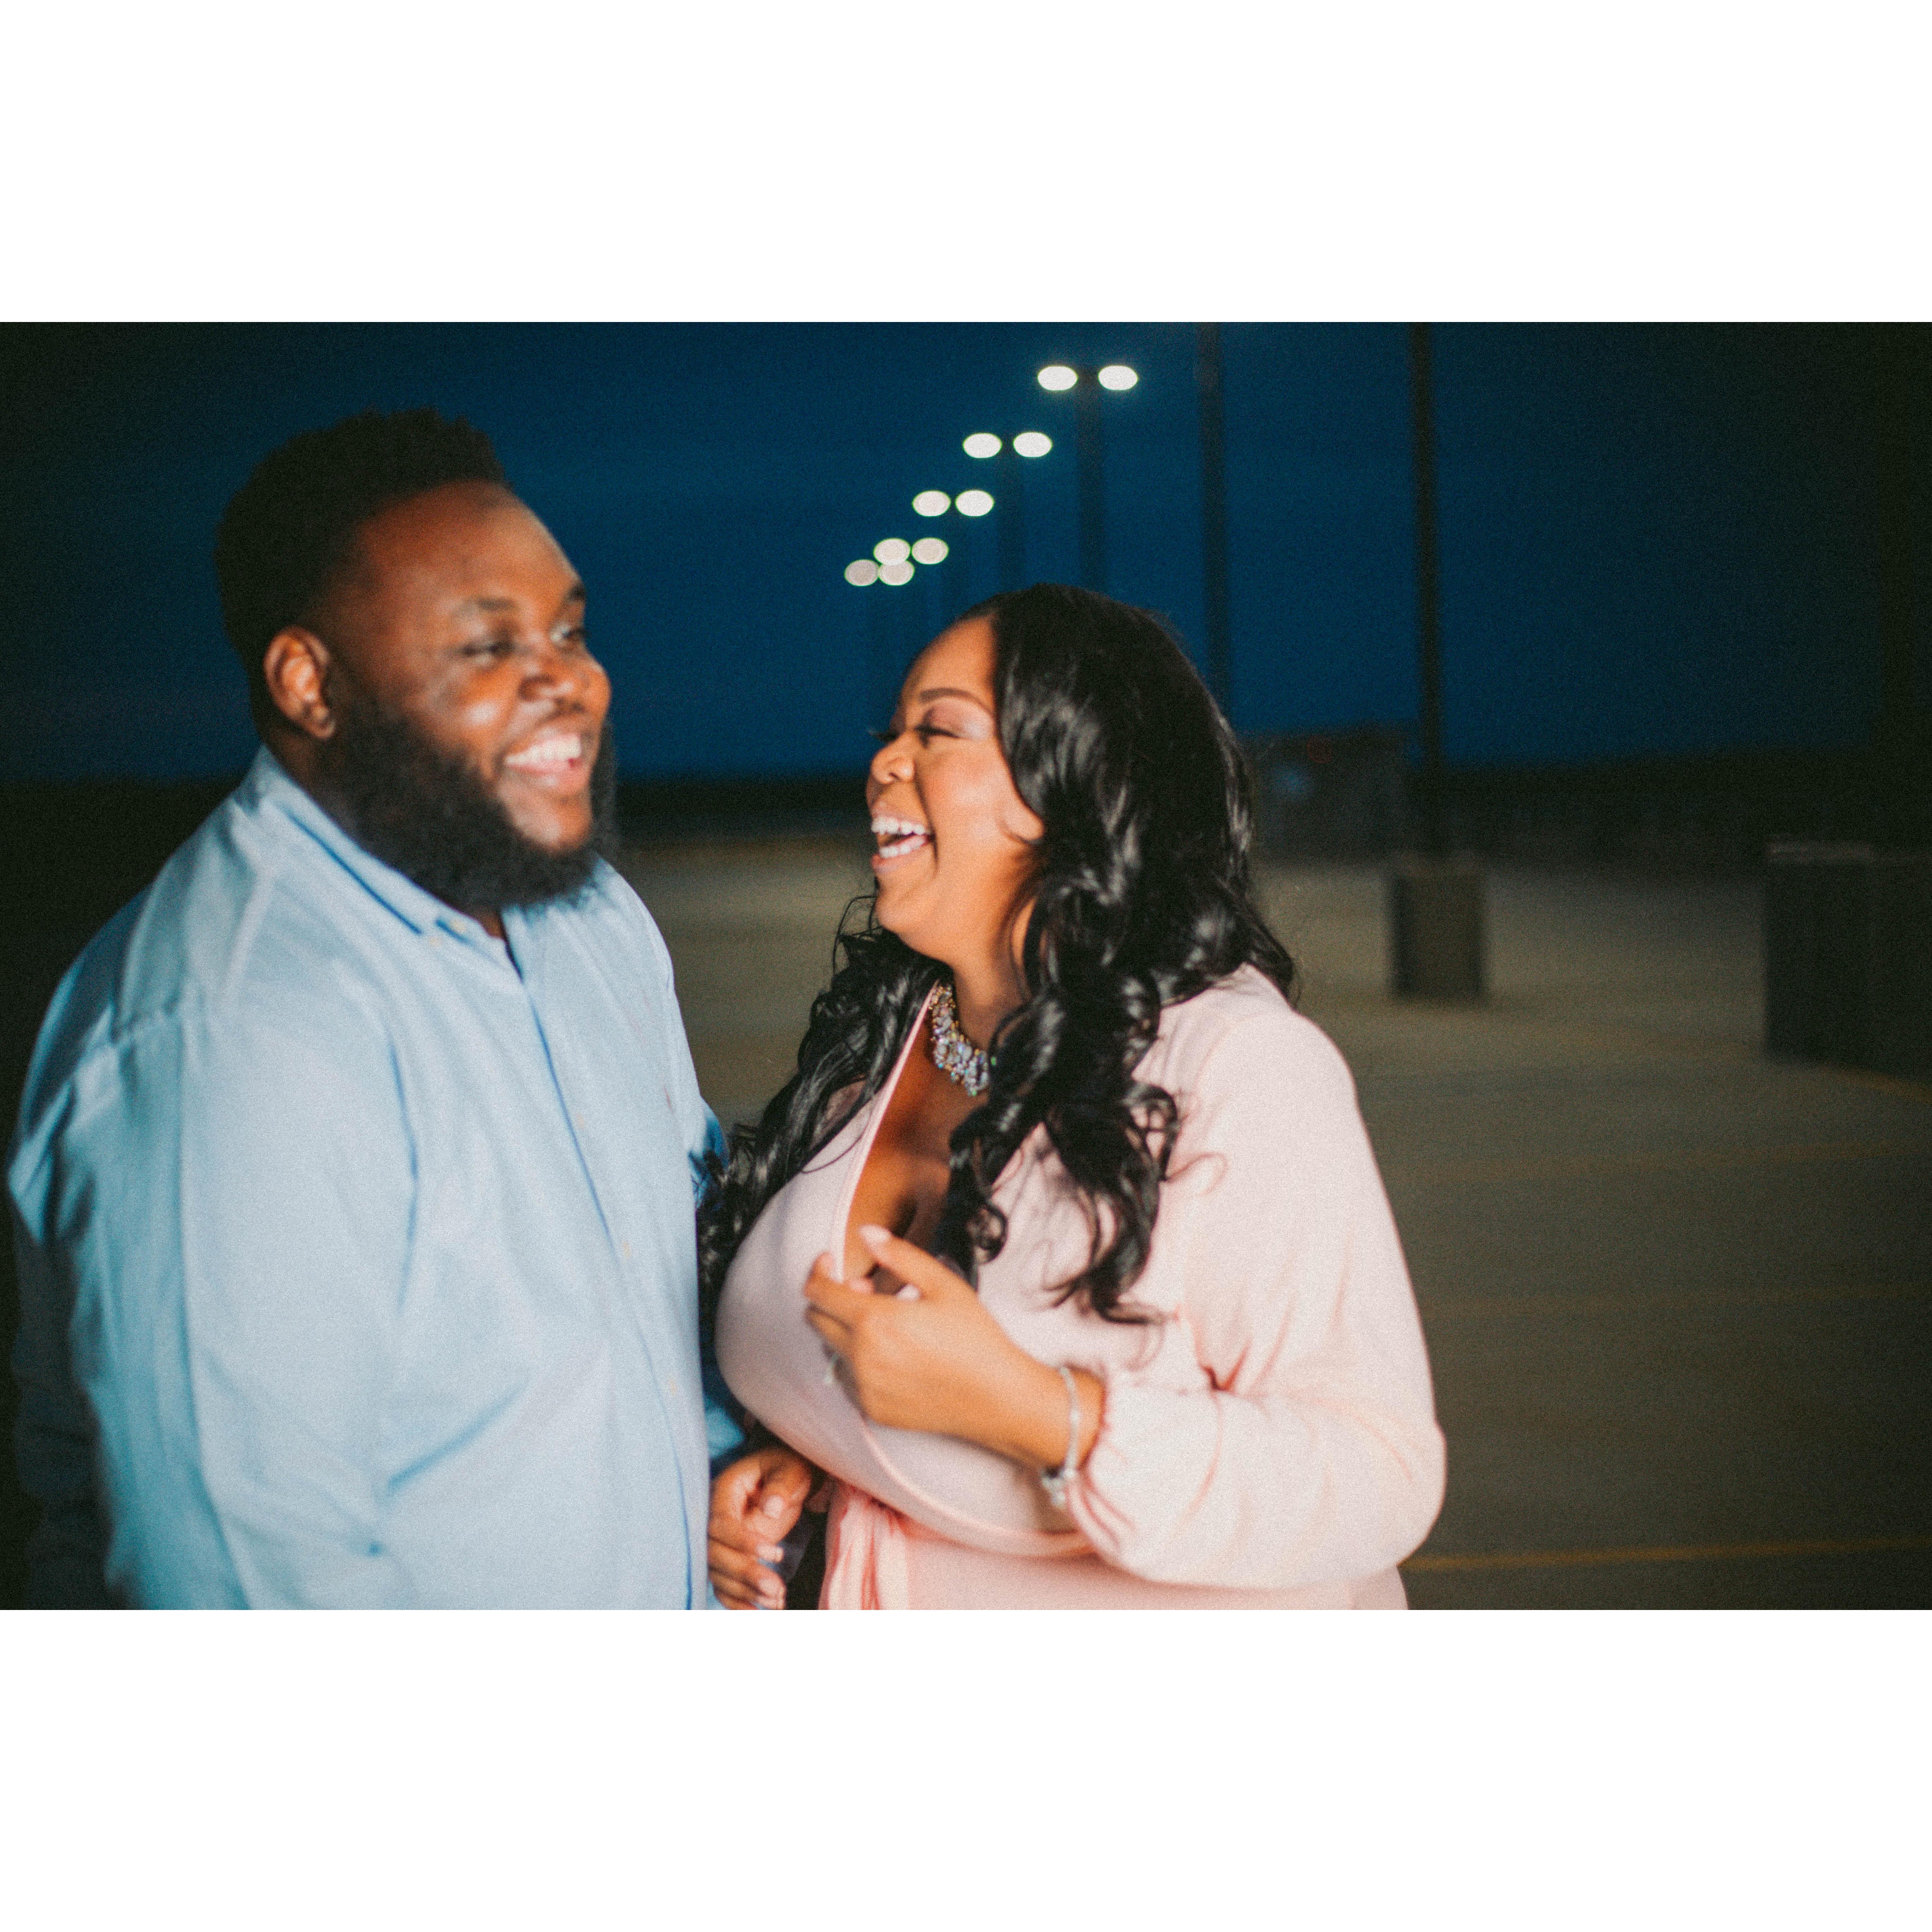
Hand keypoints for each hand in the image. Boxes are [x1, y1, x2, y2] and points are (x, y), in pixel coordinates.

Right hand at [708, 1444, 814, 1609]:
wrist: (785, 1476)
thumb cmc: (788, 1469)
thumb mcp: (791, 1470)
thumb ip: (781, 1486)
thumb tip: (769, 1509)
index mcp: (724, 1491)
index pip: (720, 1523)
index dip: (742, 1541)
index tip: (775, 1553)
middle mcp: (713, 1518)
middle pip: (715, 1554)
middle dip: (745, 1573)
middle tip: (778, 1588)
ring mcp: (718, 1541)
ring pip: (718, 1574)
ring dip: (745, 1592)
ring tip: (778, 1601)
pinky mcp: (728, 1558)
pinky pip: (723, 1584)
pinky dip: (738, 1602)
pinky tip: (760, 1613)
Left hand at [803, 1225, 1101, 1469]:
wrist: (998, 1399)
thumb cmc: (976, 1339)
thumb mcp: (943, 1286)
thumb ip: (900, 1255)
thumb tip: (866, 1233)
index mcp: (875, 1321)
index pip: (818, 1292)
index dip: (819, 1270)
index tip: (830, 1261)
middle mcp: (861, 1358)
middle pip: (816, 1320)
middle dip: (831, 1299)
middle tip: (868, 1292)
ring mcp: (864, 1388)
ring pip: (830, 1349)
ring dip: (845, 1330)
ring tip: (887, 1325)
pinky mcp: (872, 1410)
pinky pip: (846, 1378)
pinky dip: (856, 1361)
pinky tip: (892, 1355)